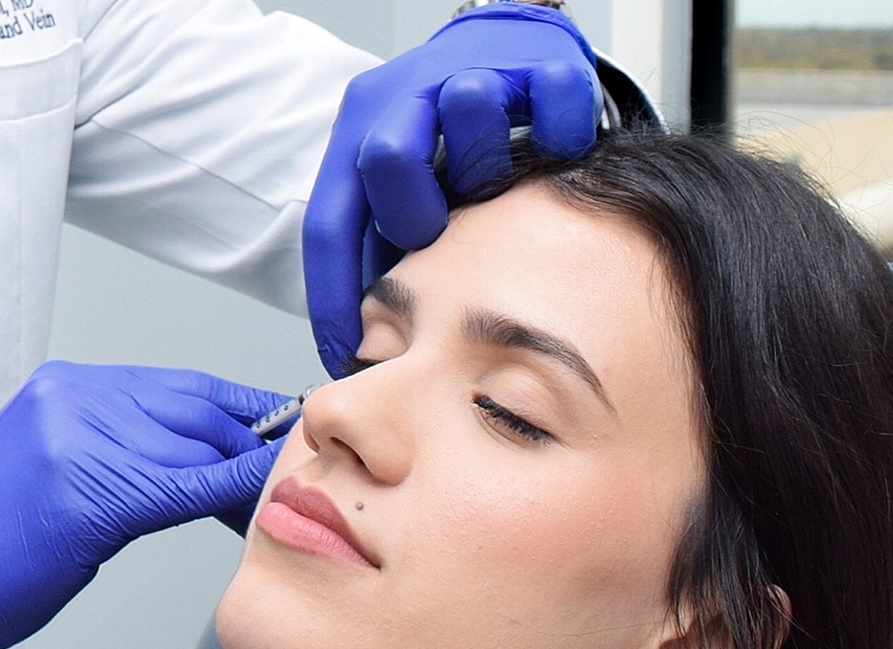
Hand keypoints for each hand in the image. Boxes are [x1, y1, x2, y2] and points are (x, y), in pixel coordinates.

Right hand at [0, 362, 286, 648]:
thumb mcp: (58, 474)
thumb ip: (126, 456)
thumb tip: (208, 467)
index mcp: (68, 389)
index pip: (182, 387)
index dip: (243, 409)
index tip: (286, 429)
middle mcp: (74, 400)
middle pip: (197, 409)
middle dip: (255, 441)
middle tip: (299, 470)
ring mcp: (75, 441)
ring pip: (195, 443)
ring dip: (250, 470)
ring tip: (286, 495)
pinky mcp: (82, 493)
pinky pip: (179, 485)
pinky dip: (228, 489)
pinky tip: (261, 497)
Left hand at [304, 2, 599, 377]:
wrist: (508, 52)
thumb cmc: (451, 147)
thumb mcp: (402, 198)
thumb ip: (381, 257)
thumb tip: (365, 350)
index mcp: (362, 131)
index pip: (330, 221)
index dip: (336, 294)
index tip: (354, 351)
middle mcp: (409, 94)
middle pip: (386, 158)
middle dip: (411, 217)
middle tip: (438, 239)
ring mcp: (473, 71)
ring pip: (470, 109)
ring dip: (487, 163)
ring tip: (500, 188)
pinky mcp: (542, 59)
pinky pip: (555, 100)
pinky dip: (562, 134)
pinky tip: (558, 154)